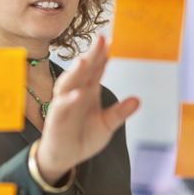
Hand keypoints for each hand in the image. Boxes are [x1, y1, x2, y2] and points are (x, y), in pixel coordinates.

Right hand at [34, 35, 139, 183]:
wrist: (65, 156)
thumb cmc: (83, 136)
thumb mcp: (107, 124)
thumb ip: (120, 113)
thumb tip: (137, 100)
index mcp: (89, 90)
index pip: (98, 68)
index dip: (104, 55)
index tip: (113, 39)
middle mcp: (76, 92)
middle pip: (84, 70)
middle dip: (91, 54)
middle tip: (100, 38)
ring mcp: (65, 104)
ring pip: (68, 83)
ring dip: (75, 72)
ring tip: (83, 60)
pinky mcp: (56, 118)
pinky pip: (61, 107)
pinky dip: (68, 100)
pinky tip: (77, 94)